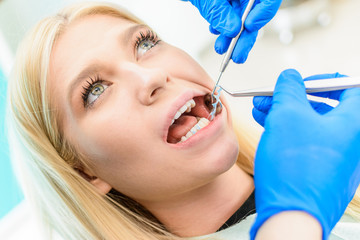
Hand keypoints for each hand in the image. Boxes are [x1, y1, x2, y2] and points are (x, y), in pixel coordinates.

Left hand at [182, 0, 281, 62]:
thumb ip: (220, 11)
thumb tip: (232, 30)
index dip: (263, 14)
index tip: (249, 27)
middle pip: (254, 14)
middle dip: (245, 37)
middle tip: (237, 54)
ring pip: (240, 19)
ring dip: (231, 37)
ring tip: (222, 49)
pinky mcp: (225, 2)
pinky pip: (229, 17)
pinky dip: (222, 28)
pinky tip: (216, 33)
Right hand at [249, 69, 359, 239]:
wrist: (292, 216)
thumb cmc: (296, 170)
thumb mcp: (288, 114)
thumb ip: (290, 89)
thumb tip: (290, 77)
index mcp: (354, 124)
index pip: (347, 88)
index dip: (320, 80)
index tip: (299, 82)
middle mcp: (351, 142)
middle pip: (324, 108)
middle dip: (292, 98)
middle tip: (271, 96)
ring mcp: (338, 159)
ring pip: (311, 126)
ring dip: (285, 114)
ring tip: (260, 110)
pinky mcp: (322, 172)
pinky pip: (307, 144)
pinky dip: (288, 133)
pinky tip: (267, 128)